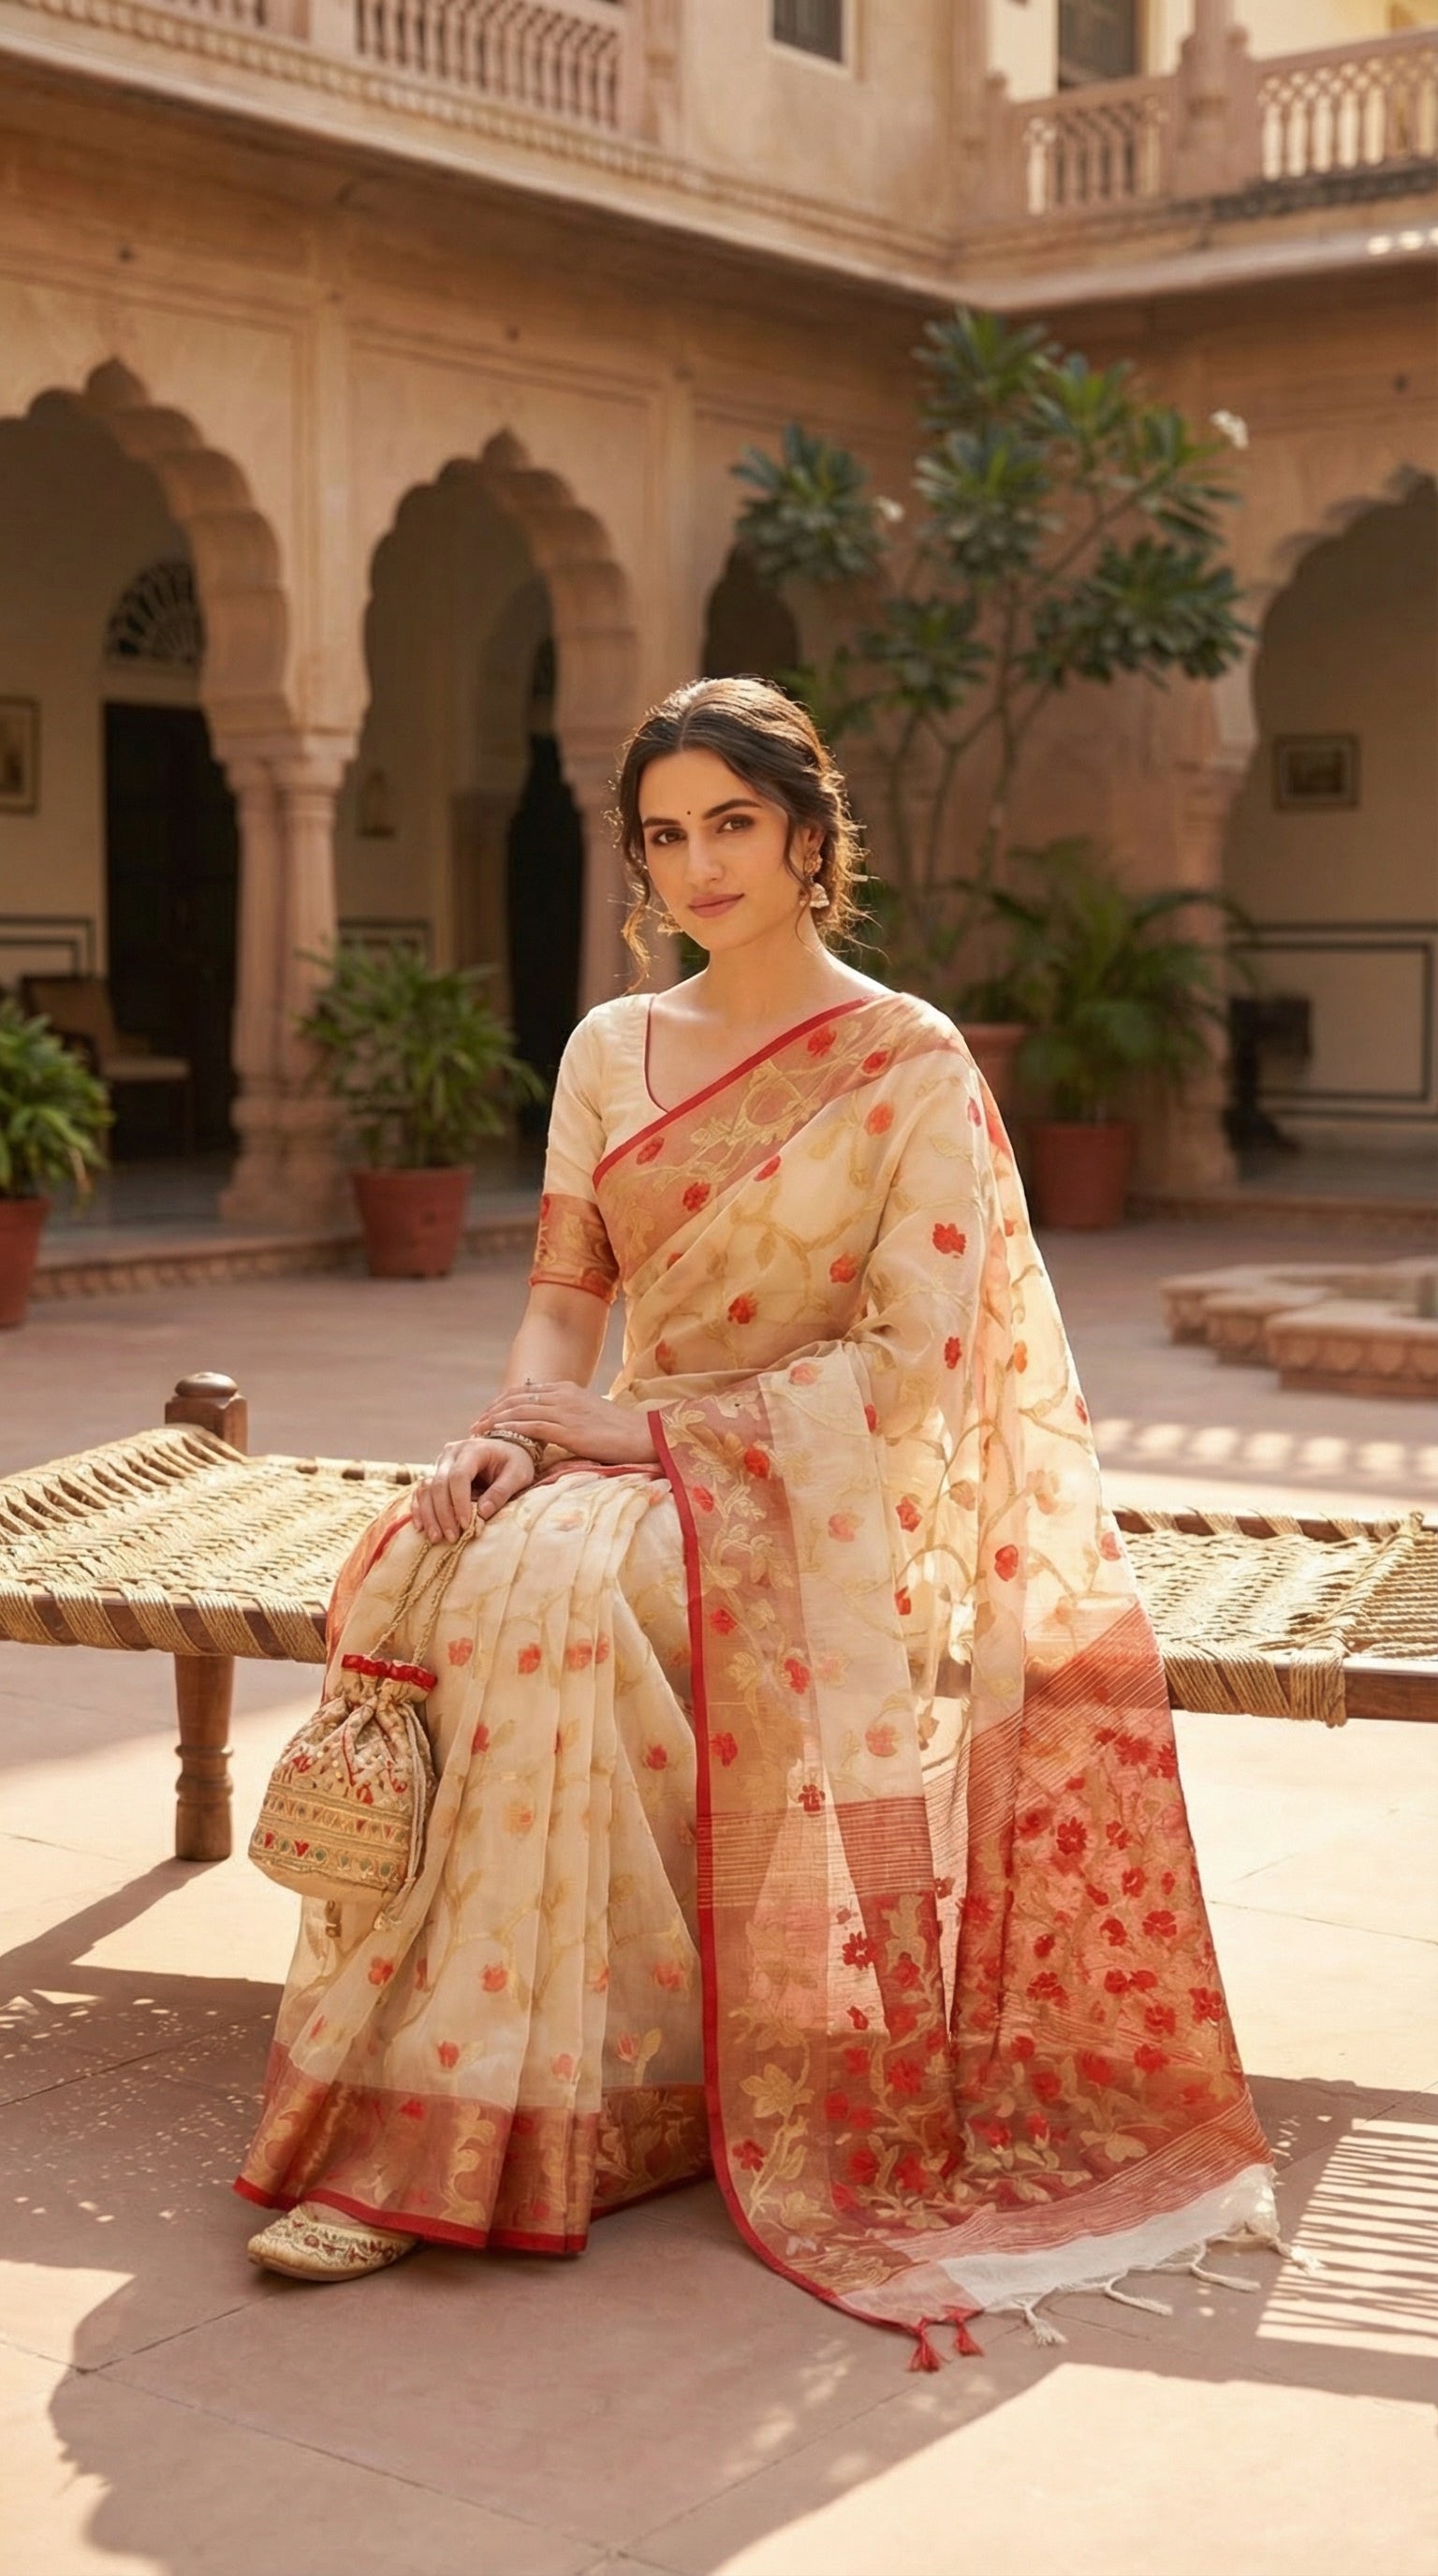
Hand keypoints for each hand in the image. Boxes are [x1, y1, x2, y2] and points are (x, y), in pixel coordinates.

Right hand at [411, 1435, 535, 1543]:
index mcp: (472, 1449)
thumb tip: (483, 1513)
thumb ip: (501, 1491)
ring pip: (426, 1489)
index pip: (458, 1476)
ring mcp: (440, 1463)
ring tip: (437, 1538)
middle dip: (444, 1513)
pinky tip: (421, 1528)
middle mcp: (451, 1454)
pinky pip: (421, 1492)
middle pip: (439, 1484)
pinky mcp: (435, 1475)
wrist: (506, 1450)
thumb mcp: (518, 1474)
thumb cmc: (515, 1462)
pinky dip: (419, 1510)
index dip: (459, 1502)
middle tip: (452, 1537)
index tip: (466, 1524)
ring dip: (429, 1515)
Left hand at [471, 1380, 658, 1469]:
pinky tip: (499, 1436)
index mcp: (567, 1389)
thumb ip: (569, 1413)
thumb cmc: (620, 1430)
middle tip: (476, 1424)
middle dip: (493, 1410)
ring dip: (496, 1421)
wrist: (644, 1435)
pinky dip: (513, 1429)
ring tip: (480, 1431)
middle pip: (516, 1398)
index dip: (502, 1402)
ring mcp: (565, 1411)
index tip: (488, 1414)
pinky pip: (533, 1426)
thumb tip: (551, 1424)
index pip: (524, 1391)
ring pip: (520, 1410)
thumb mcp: (590, 1413)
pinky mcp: (569, 1430)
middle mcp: (563, 1395)